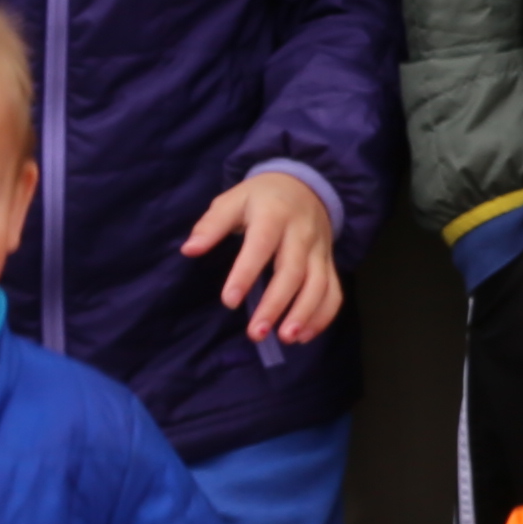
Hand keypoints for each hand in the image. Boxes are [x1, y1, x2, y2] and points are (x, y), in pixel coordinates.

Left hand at [186, 168, 343, 346]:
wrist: (305, 185)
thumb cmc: (260, 198)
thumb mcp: (233, 200)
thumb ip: (212, 225)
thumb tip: (189, 249)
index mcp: (274, 214)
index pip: (262, 245)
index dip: (246, 273)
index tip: (229, 302)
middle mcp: (301, 233)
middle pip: (293, 271)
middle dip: (276, 304)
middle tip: (256, 333)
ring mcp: (319, 250)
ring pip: (318, 284)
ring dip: (304, 314)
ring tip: (285, 338)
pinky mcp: (329, 263)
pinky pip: (333, 291)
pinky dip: (323, 315)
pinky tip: (304, 336)